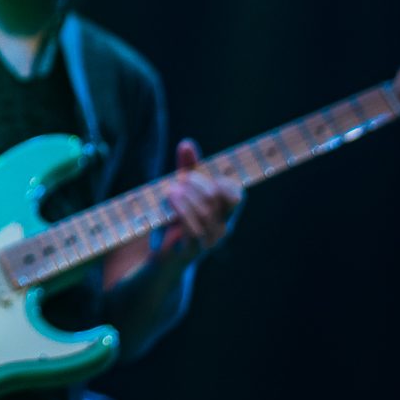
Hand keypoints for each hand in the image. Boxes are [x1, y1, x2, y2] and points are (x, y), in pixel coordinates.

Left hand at [157, 139, 242, 262]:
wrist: (163, 256)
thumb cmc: (175, 220)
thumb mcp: (181, 191)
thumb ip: (186, 168)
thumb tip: (187, 143)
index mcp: (225, 213)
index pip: (236, 193)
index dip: (219, 179)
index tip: (194, 173)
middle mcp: (223, 227)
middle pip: (216, 197)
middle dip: (196, 183)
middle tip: (178, 180)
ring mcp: (211, 240)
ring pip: (205, 211)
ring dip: (186, 196)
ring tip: (171, 190)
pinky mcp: (194, 250)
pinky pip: (194, 229)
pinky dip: (182, 210)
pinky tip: (172, 200)